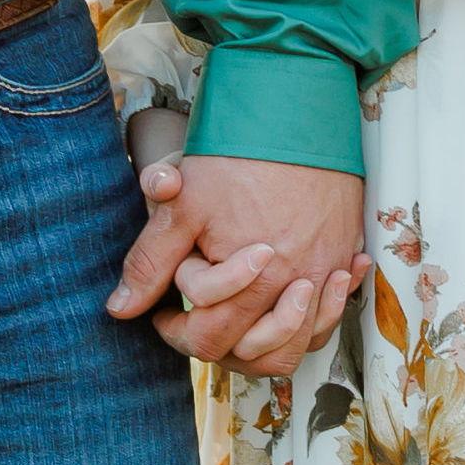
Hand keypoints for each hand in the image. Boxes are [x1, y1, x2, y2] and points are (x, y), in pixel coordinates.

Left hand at [110, 147, 369, 371]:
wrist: (299, 112)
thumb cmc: (237, 156)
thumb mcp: (182, 206)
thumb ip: (151, 263)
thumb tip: (119, 309)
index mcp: (253, 283)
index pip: (210, 341)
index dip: (176, 334)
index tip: (163, 315)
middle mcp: (296, 288)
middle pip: (255, 352)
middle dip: (216, 341)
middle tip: (193, 317)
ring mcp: (326, 274)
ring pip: (297, 345)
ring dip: (265, 342)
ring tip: (237, 318)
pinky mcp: (345, 255)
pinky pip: (331, 314)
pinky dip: (310, 318)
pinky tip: (287, 298)